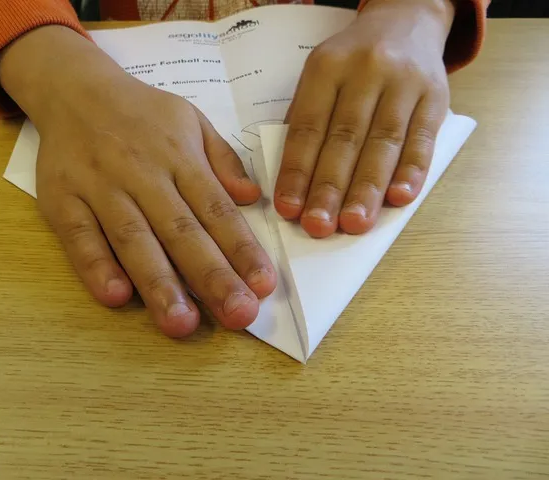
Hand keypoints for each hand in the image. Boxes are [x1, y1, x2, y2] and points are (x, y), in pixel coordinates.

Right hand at [0, 26, 276, 336]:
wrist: (75, 89)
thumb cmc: (143, 114)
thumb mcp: (192, 121)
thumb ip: (223, 160)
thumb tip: (253, 196)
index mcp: (180, 157)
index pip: (216, 209)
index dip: (242, 248)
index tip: (263, 286)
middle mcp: (143, 174)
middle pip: (180, 230)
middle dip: (211, 276)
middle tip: (238, 315)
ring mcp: (100, 187)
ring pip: (132, 238)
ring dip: (158, 282)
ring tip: (181, 324)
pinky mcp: (62, 198)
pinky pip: (79, 234)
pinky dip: (95, 265)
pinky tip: (115, 295)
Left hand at [276, 0, 454, 236]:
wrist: (406, 20)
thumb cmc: (353, 62)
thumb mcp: (321, 75)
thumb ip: (308, 119)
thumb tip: (296, 180)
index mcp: (327, 67)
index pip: (308, 126)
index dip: (297, 171)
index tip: (288, 209)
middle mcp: (365, 71)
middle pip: (345, 138)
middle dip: (329, 188)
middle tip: (318, 226)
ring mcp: (404, 83)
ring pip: (383, 143)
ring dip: (367, 189)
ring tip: (354, 224)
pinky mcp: (436, 96)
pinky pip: (423, 139)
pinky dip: (412, 171)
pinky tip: (399, 199)